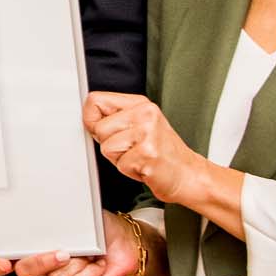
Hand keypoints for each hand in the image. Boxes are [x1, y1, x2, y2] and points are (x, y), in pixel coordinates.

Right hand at [11, 212, 149, 275]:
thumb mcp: (75, 217)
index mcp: (38, 247)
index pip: (9, 257)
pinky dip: (91, 272)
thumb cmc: (99, 227)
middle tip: (63, 252)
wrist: (126, 241)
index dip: (0, 262)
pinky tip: (97, 264)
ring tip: (89, 253)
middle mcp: (46, 267)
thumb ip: (56, 221)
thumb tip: (43, 220)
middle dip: (42, 262)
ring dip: (76, 263)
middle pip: (25, 271)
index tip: (2, 261)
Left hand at [84, 92, 210, 208]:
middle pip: (99, 129)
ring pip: (107, 148)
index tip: (101, 130)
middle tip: (132, 149)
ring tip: (139, 158)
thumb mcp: (141, 126)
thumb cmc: (161, 153)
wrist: (188, 174)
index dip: (91, 119)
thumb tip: (87, 117)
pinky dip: (130, 171)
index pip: (95, 100)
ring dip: (120, 159)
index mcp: (141, 104)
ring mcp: (148, 133)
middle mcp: (145, 114)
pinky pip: (120, 164)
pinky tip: (145, 166)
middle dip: (110, 145)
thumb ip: (115, 118)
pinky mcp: (148, 154)